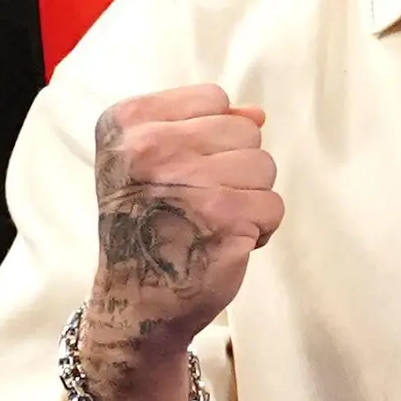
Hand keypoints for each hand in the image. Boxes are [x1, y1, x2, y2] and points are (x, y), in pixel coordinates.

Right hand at [85, 86, 280, 360]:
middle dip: (235, 168)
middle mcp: (150, 148)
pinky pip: (273, 205)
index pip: (214, 99)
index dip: (211, 138)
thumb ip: (203, 126)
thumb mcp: (152, 162)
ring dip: (249, 198)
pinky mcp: (223, 218)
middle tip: (196, 202)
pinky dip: (259, 229)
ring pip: (264, 166)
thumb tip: (257, 113)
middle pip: (245, 132)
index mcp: (127, 123)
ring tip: (210, 221)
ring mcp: (188, 183)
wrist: (134, 301)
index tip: (179, 170)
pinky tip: (224, 241)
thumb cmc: (147, 225)